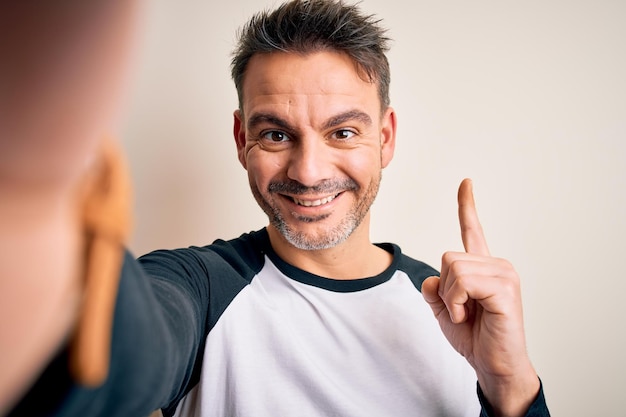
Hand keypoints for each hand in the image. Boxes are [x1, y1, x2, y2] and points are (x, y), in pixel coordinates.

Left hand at [421, 179, 538, 416]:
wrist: (493, 366)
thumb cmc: (474, 338)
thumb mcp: (445, 309)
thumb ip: (435, 288)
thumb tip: (432, 278)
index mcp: (482, 267)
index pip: (472, 230)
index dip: (467, 206)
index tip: (466, 182)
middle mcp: (496, 265)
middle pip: (447, 257)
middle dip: (444, 289)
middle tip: (462, 310)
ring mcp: (504, 275)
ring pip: (453, 268)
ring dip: (451, 298)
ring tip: (469, 314)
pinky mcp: (505, 289)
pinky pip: (463, 283)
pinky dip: (458, 303)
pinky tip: (473, 316)